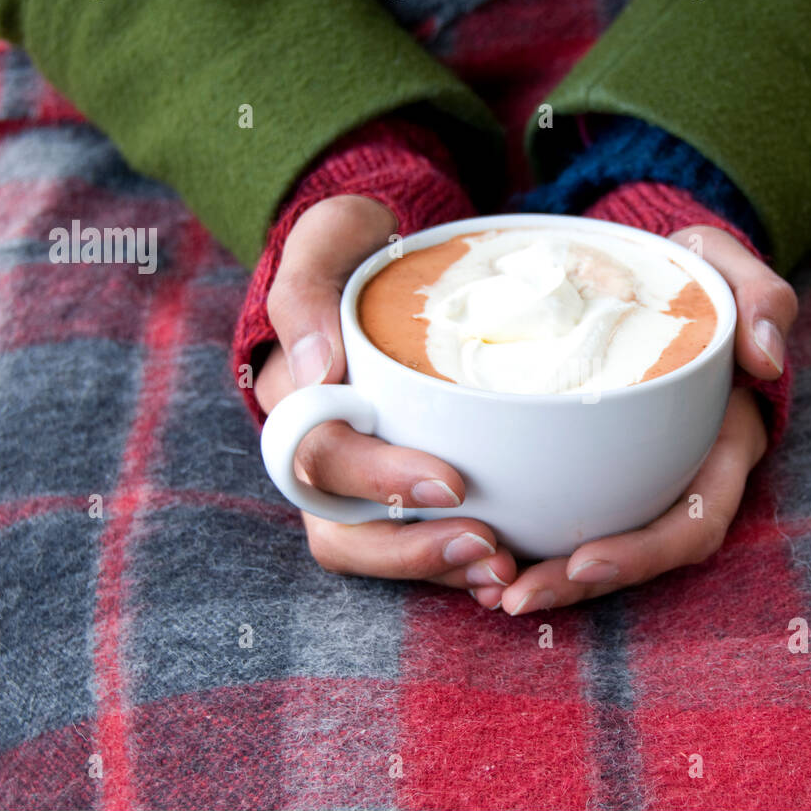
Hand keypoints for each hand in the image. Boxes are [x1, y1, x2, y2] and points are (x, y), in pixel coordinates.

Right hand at [255, 194, 517, 590]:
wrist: (400, 262)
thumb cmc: (362, 249)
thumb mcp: (331, 237)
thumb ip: (308, 290)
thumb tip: (318, 369)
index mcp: (297, 401)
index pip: (318, 459)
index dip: (377, 483)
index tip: (448, 484)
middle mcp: (321, 453)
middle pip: (344, 530)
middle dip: (414, 550)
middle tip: (490, 549)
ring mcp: (361, 480)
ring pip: (379, 550)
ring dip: (439, 570)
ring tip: (504, 573)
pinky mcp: (407, 490)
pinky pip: (421, 541)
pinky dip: (459, 564)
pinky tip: (513, 568)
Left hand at [474, 225, 796, 614]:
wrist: (635, 275)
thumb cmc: (684, 272)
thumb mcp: (720, 264)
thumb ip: (761, 296)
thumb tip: (767, 356)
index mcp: (720, 446)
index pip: (694, 521)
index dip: (645, 552)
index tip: (584, 561)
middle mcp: (680, 477)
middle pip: (637, 556)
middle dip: (577, 586)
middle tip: (513, 598)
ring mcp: (637, 479)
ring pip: (594, 552)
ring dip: (544, 580)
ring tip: (483, 592)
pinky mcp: (591, 471)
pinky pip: (562, 520)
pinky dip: (523, 539)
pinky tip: (473, 553)